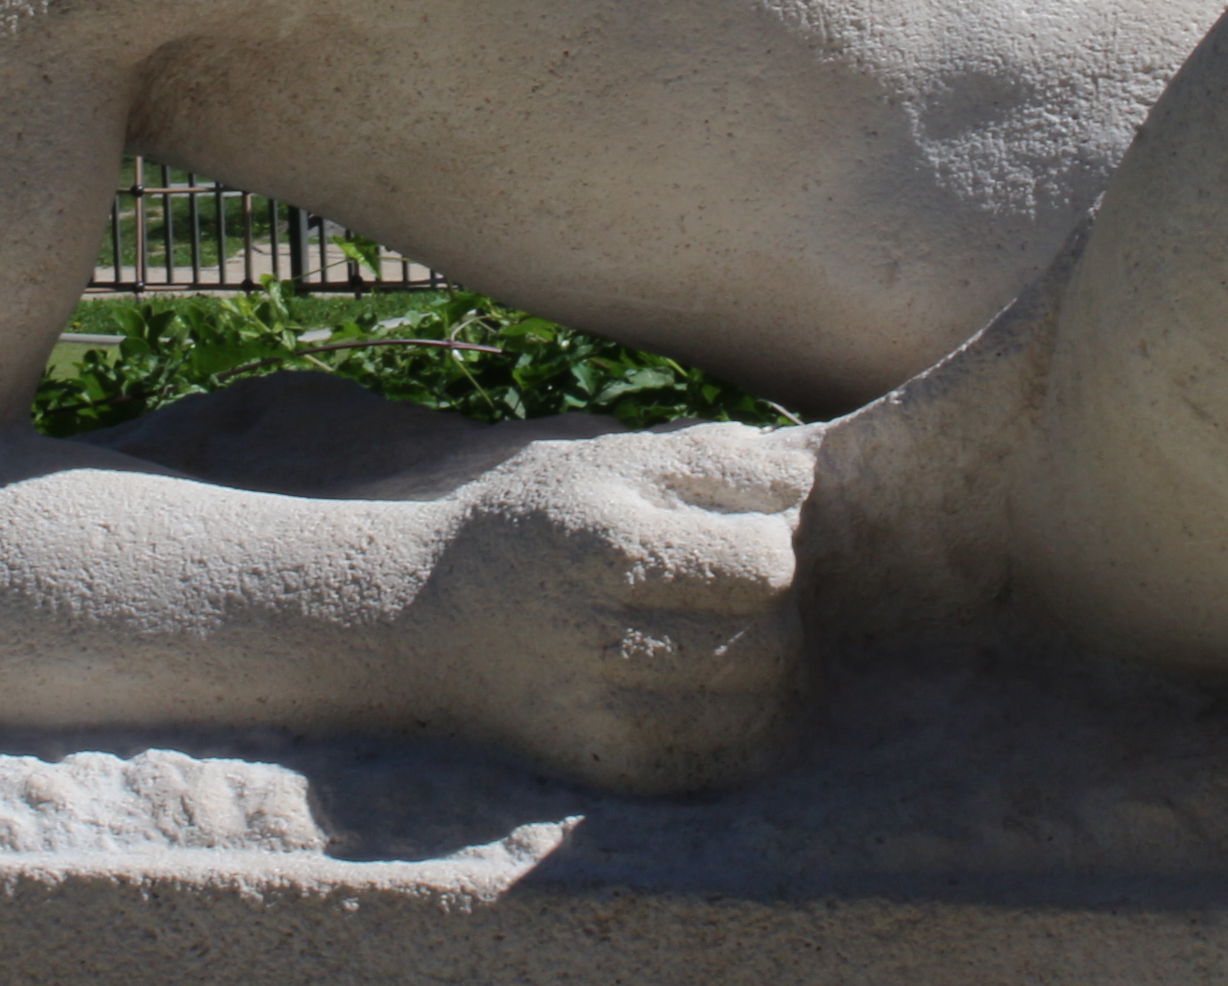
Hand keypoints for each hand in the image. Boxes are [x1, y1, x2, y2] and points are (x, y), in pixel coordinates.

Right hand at [408, 421, 815, 794]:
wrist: (424, 623)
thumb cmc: (529, 525)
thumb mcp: (603, 461)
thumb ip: (707, 458)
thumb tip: (802, 479)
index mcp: (612, 550)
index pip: (766, 565)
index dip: (769, 545)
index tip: (733, 536)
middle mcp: (610, 641)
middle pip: (774, 639)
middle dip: (775, 609)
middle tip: (733, 589)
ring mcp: (613, 717)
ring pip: (763, 705)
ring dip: (767, 666)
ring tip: (726, 633)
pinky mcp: (615, 769)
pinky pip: (730, 758)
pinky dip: (744, 721)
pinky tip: (712, 685)